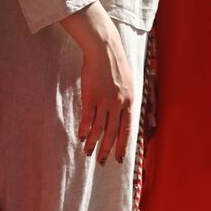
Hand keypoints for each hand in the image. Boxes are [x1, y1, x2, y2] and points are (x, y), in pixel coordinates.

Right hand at [61, 2, 134, 164]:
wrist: (104, 49)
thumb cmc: (115, 66)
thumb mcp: (128, 84)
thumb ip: (126, 101)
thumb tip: (124, 118)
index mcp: (130, 100)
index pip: (128, 129)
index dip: (123, 145)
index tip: (119, 159)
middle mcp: (119, 102)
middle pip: (113, 132)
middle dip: (107, 149)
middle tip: (101, 161)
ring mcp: (105, 99)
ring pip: (99, 128)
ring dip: (93, 143)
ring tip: (87, 152)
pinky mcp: (91, 95)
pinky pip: (88, 117)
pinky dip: (84, 129)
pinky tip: (81, 137)